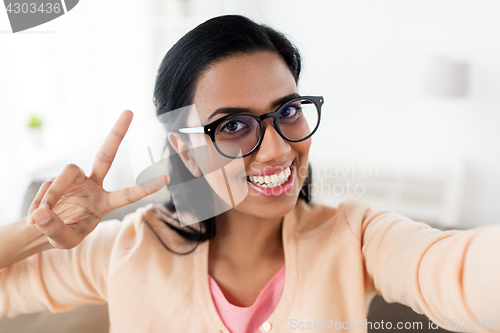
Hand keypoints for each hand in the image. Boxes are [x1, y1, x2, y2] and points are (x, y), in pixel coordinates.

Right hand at [26, 110, 168, 248]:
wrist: (42, 227)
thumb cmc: (61, 234)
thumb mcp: (63, 240)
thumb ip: (54, 229)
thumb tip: (40, 213)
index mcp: (105, 203)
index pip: (128, 195)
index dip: (145, 187)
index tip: (166, 177)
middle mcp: (94, 185)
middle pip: (105, 155)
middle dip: (117, 133)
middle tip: (129, 111)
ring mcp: (76, 179)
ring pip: (68, 171)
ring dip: (54, 193)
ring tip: (42, 216)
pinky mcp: (58, 177)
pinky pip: (49, 185)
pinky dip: (42, 201)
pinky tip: (38, 214)